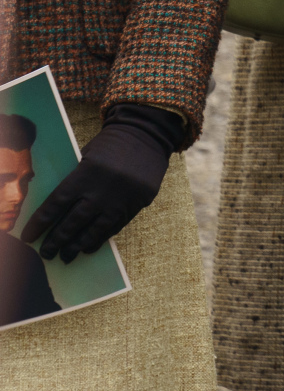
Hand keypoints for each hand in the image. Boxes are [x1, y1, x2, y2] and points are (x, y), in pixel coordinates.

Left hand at [20, 103, 178, 261]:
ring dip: (77, 245)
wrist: (148, 134)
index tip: (28, 237)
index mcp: (85, 173)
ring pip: (95, 229)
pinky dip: (100, 238)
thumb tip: (58, 211)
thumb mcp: (87, 157)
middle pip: (73, 222)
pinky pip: (116, 226)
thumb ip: (76, 181)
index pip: (55, 205)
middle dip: (57, 240)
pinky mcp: (138, 203)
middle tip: (47, 253)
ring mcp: (122, 198)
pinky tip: (89, 247)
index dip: (40, 224)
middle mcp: (102, 189)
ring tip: (66, 256)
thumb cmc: (111, 144)